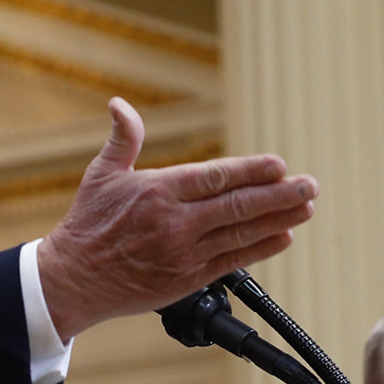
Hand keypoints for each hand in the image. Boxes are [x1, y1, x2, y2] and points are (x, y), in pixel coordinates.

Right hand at [38, 97, 317, 339]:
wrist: (73, 279)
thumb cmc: (87, 224)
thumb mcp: (101, 174)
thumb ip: (122, 139)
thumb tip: (120, 104)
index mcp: (158, 191)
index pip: (215, 178)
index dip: (251, 171)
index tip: (279, 165)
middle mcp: (175, 222)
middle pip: (237, 205)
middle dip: (279, 195)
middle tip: (309, 185)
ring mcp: (183, 253)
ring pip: (241, 233)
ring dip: (279, 220)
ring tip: (306, 208)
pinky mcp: (187, 279)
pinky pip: (232, 262)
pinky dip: (260, 248)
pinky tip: (282, 237)